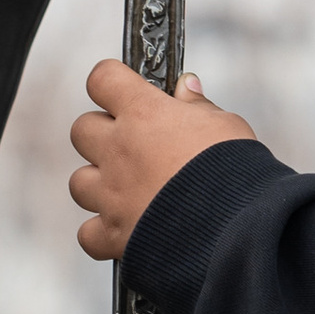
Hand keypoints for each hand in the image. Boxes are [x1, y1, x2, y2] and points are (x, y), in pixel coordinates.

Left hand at [70, 62, 256, 261]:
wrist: (235, 230)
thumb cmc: (235, 173)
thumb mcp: (226, 126)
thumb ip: (199, 106)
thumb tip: (186, 87)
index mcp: (144, 114)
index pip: (103, 79)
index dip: (112, 82)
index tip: (123, 89)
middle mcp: (119, 151)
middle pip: (82, 129)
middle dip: (102, 134)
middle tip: (131, 144)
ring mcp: (112, 195)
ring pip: (79, 182)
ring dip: (98, 184)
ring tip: (127, 190)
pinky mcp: (114, 235)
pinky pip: (88, 234)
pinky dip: (101, 234)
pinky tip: (123, 230)